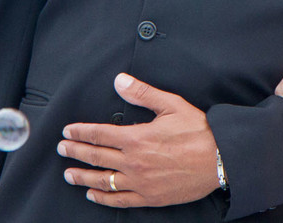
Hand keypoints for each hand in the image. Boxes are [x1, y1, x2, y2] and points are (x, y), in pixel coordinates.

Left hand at [58, 74, 220, 207]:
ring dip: (82, 177)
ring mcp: (140, 182)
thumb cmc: (198, 131)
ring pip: (102, 181)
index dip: (80, 132)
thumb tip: (120, 81)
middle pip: (95, 157)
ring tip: (69, 174)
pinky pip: (119, 200)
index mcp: (136, 138)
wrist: (220, 159)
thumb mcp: (170, 105)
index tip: (67, 132)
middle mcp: (133, 162)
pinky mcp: (150, 197)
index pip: (98, 134)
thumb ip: (142, 93)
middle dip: (75, 152)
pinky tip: (93, 195)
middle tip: (62, 149)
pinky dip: (103, 198)